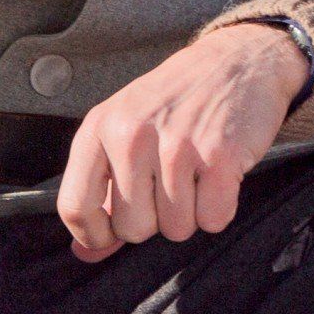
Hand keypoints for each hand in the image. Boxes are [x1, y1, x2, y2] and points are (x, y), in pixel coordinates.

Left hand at [57, 20, 311, 262]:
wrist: (239, 61)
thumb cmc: (175, 102)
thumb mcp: (126, 131)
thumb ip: (102, 194)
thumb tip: (85, 253)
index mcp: (100, 128)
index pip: (75, 207)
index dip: (94, 234)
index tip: (112, 233)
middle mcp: (132, 135)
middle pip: (132, 229)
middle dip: (155, 219)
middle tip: (170, 184)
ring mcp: (177, 145)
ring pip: (176, 229)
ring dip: (191, 212)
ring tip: (196, 174)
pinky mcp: (220, 156)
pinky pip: (213, 220)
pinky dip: (220, 208)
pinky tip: (219, 176)